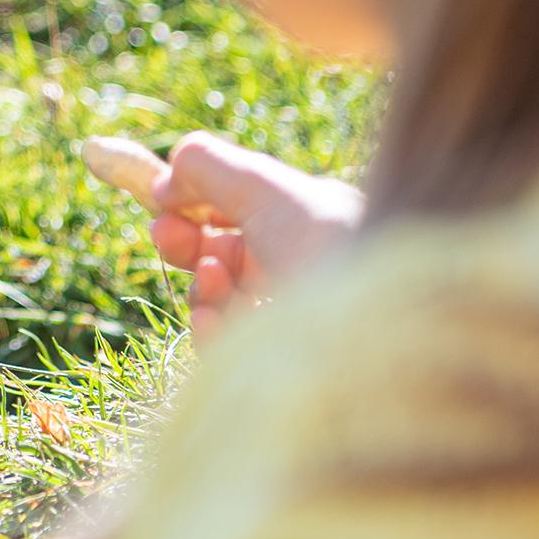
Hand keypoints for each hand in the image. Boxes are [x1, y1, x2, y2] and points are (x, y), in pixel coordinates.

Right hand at [148, 133, 363, 339]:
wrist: (378, 326)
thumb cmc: (330, 243)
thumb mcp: (268, 189)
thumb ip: (212, 168)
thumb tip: (165, 177)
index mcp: (304, 225)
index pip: (238, 215)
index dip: (195, 207)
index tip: (161, 202)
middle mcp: (297, 270)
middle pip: (223, 258)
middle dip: (188, 245)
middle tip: (167, 237)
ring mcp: (287, 321)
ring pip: (221, 304)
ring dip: (203, 286)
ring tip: (213, 276)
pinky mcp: (277, 369)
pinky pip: (228, 351)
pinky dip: (211, 331)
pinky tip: (210, 319)